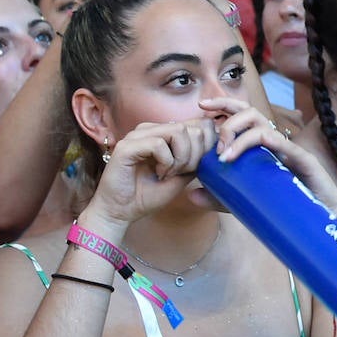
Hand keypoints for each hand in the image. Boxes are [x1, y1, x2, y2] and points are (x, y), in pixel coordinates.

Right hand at [87, 119, 218, 227]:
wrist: (119, 212)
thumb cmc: (148, 195)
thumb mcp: (183, 175)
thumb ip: (197, 159)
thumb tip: (216, 145)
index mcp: (164, 133)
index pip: (199, 124)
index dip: (206, 146)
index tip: (197, 167)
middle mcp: (151, 129)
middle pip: (193, 127)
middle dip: (196, 154)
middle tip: (182, 172)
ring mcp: (137, 135)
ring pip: (179, 131)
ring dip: (182, 157)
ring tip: (170, 173)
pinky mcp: (126, 146)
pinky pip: (159, 144)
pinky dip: (166, 161)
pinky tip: (159, 173)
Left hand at [207, 98, 336, 217]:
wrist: (321, 219)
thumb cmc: (286, 205)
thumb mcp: (245, 200)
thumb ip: (220, 196)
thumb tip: (191, 194)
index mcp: (263, 145)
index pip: (243, 115)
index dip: (223, 105)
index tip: (201, 107)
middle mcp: (275, 141)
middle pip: (251, 112)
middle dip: (227, 116)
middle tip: (215, 141)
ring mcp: (288, 148)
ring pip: (261, 124)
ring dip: (237, 133)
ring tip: (223, 155)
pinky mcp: (300, 158)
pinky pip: (278, 140)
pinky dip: (256, 142)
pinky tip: (240, 155)